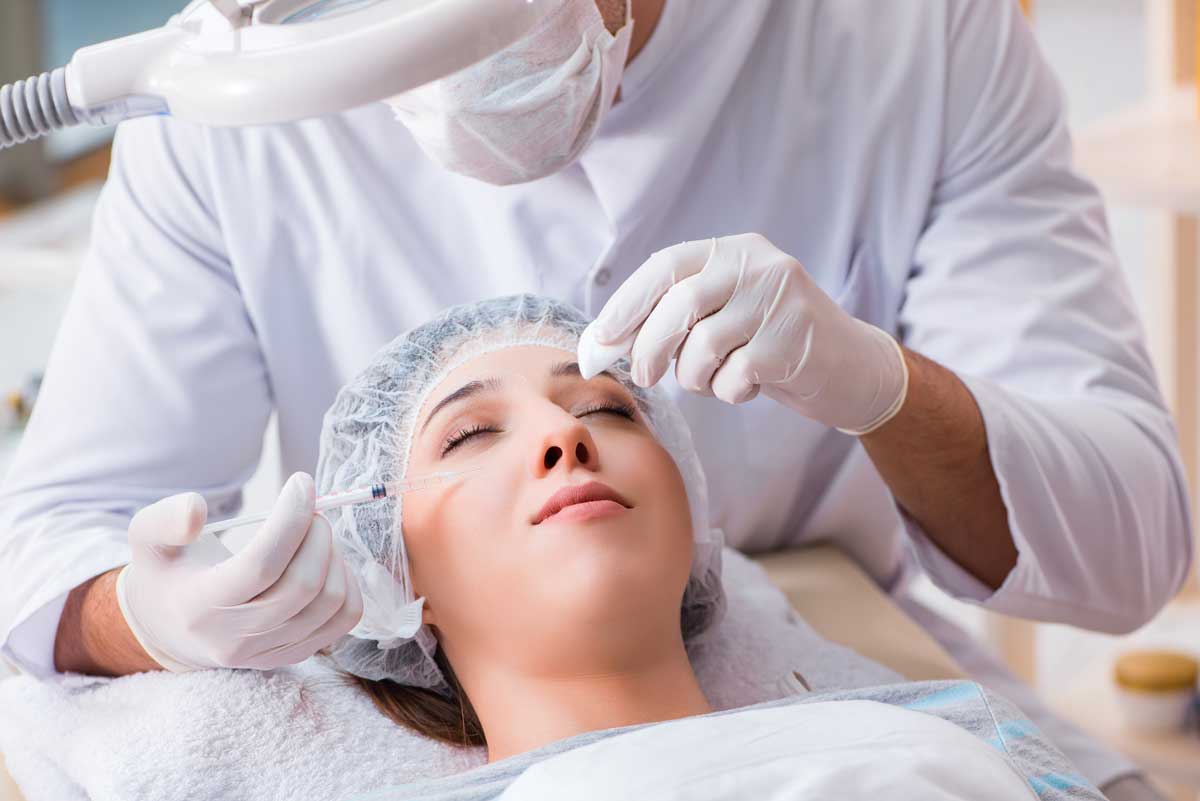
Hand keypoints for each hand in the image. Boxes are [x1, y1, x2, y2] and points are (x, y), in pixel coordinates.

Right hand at [115, 473, 362, 671]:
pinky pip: (343, 620)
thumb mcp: (147, 539)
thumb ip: (166, 518)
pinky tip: (327, 561)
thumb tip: (197, 508)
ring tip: (316, 533)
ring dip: (335, 556)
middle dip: (318, 534)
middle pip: (303, 585)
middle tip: (311, 508)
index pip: (261, 565)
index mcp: (199, 607)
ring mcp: (267, 652)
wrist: (170, 629)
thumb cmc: (167, 573)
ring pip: (329, 603)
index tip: (301, 482)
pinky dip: (348, 583)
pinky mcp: (292, 655)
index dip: (290, 519)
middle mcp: (235, 638)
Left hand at [579, 234, 907, 434]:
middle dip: (650, 347)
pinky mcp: (794, 341)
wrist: (852, 368)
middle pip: (679, 304)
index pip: (666, 266)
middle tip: (644, 377)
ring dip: (694, 377)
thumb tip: (603, 340)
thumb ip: (675, 316)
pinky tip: (748, 386)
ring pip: (703, 345)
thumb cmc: (771, 344)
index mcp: (732, 250)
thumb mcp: (725, 314)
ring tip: (713, 380)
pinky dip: (729, 391)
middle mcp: (757, 265)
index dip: (627, 304)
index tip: (602, 339)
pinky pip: (734, 375)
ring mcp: (779, 300)